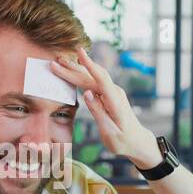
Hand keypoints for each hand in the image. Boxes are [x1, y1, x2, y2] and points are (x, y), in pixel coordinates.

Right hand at [50, 46, 159, 168]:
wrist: (137, 141)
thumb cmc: (123, 141)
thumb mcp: (109, 132)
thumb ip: (97, 111)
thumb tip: (86, 93)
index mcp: (115, 101)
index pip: (100, 79)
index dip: (89, 64)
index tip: (79, 52)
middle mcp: (115, 92)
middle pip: (92, 76)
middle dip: (73, 68)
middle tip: (56, 62)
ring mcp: (113, 92)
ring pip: (92, 77)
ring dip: (76, 69)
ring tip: (61, 63)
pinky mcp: (109, 94)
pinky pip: (94, 81)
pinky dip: (82, 75)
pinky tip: (73, 70)